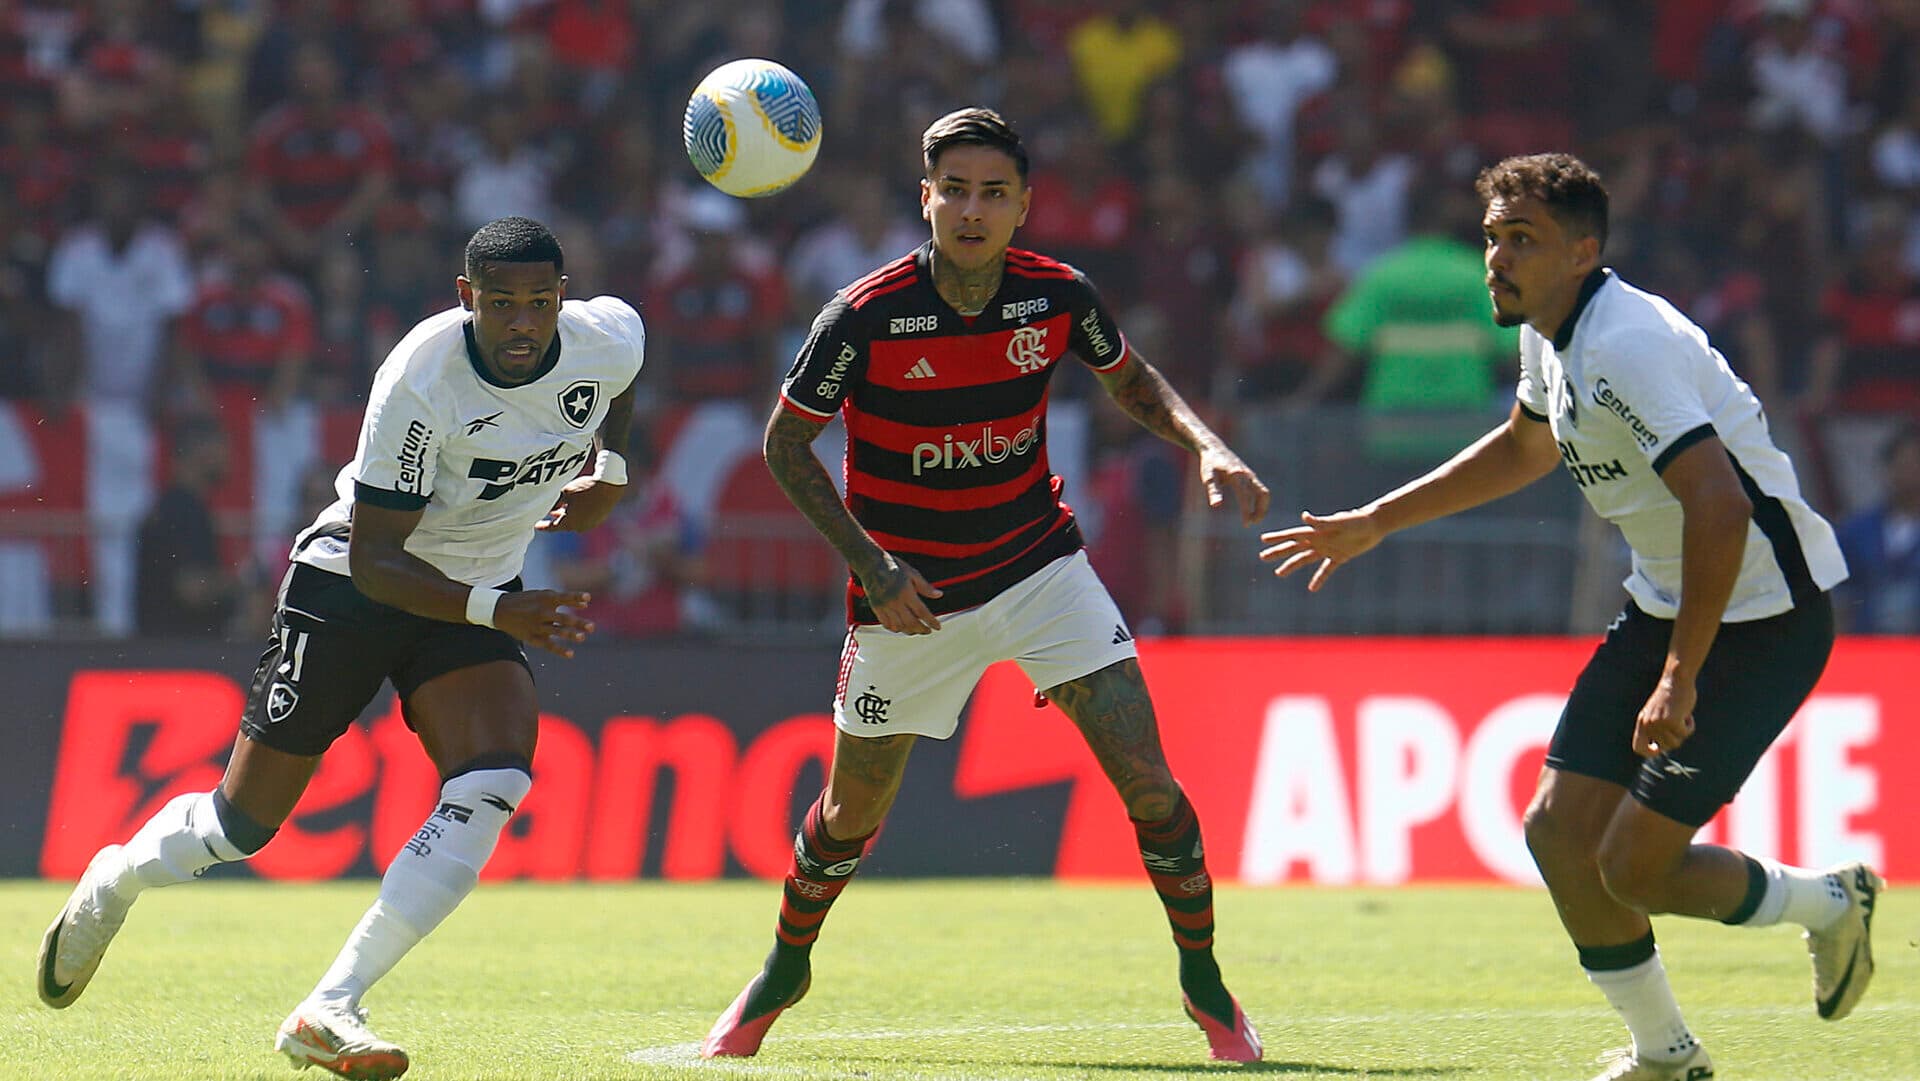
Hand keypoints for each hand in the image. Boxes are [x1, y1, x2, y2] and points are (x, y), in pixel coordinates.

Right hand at [493, 589, 594, 657]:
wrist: (499, 610)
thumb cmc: (527, 601)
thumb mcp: (542, 595)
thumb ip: (564, 600)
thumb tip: (586, 605)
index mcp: (545, 599)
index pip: (564, 598)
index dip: (576, 597)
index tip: (588, 598)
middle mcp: (541, 612)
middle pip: (562, 618)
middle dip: (577, 622)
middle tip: (592, 626)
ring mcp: (537, 626)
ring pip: (556, 632)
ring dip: (570, 635)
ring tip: (582, 638)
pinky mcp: (532, 637)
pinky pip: (548, 645)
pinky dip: (559, 650)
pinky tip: (571, 654)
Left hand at [537, 477, 623, 532]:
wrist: (609, 486)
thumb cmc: (584, 488)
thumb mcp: (565, 492)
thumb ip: (554, 502)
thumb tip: (545, 508)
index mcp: (569, 523)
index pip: (552, 527)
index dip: (543, 526)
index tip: (536, 525)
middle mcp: (579, 527)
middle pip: (564, 524)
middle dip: (556, 518)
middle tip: (549, 512)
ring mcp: (590, 524)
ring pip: (575, 521)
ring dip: (568, 515)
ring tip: (563, 506)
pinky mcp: (599, 519)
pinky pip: (585, 519)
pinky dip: (579, 514)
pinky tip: (578, 504)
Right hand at [858, 553, 942, 634]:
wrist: (871, 564)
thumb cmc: (892, 566)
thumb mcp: (912, 573)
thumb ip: (925, 587)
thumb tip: (938, 594)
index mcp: (906, 593)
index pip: (922, 612)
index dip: (931, 622)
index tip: (937, 627)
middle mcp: (896, 602)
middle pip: (911, 623)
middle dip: (921, 630)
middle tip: (927, 631)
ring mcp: (885, 606)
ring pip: (899, 626)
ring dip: (909, 631)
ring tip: (916, 631)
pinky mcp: (876, 608)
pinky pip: (886, 624)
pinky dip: (895, 628)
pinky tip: (900, 628)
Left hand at [1199, 446, 1270, 526]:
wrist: (1215, 450)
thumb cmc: (1210, 465)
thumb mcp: (1208, 478)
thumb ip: (1213, 491)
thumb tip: (1216, 506)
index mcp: (1236, 475)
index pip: (1245, 495)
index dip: (1247, 510)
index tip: (1247, 524)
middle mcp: (1247, 474)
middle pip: (1262, 494)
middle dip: (1260, 510)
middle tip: (1252, 523)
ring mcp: (1250, 475)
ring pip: (1264, 492)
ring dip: (1262, 507)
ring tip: (1254, 520)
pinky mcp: (1251, 476)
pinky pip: (1261, 490)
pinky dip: (1260, 501)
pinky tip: (1253, 511)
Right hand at [1259, 508, 1383, 590]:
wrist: (1374, 525)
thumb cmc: (1357, 521)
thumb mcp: (1340, 522)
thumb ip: (1322, 522)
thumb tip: (1304, 517)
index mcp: (1316, 531)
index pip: (1293, 535)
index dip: (1277, 538)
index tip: (1263, 540)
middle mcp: (1319, 540)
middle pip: (1294, 548)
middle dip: (1278, 552)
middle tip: (1262, 557)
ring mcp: (1328, 549)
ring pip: (1305, 559)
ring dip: (1292, 566)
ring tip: (1279, 574)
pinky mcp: (1339, 556)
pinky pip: (1326, 570)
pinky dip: (1319, 579)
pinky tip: (1312, 589)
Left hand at [1633, 674, 1696, 757]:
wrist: (1676, 679)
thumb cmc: (1671, 697)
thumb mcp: (1657, 713)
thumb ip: (1655, 728)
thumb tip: (1659, 748)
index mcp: (1642, 722)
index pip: (1638, 747)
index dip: (1649, 752)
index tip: (1659, 749)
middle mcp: (1648, 724)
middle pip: (1665, 747)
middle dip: (1675, 738)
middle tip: (1678, 722)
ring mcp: (1658, 723)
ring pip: (1676, 742)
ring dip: (1683, 731)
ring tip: (1681, 715)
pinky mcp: (1671, 721)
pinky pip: (1685, 734)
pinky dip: (1690, 726)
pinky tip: (1687, 713)